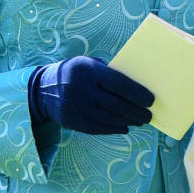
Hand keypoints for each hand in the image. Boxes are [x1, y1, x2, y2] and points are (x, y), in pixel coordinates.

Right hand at [29, 56, 153, 134]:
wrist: (43, 90)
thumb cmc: (74, 73)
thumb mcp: (88, 64)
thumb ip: (108, 72)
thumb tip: (136, 85)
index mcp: (88, 71)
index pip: (118, 83)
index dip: (136, 93)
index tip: (151, 100)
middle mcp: (82, 90)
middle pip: (116, 104)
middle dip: (136, 112)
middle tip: (149, 115)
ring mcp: (77, 108)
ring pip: (109, 118)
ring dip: (128, 121)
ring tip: (140, 121)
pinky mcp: (74, 122)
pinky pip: (99, 127)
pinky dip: (114, 128)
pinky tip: (124, 127)